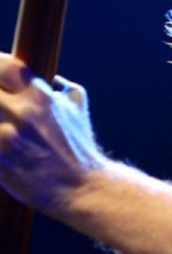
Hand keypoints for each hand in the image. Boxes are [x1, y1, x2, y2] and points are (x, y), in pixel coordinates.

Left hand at [0, 53, 106, 210]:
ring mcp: (8, 137)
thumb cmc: (79, 147)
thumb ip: (64, 88)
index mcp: (41, 96)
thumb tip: (54, 80)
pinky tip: (0, 144)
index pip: (4, 66)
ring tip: (2, 128)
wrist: (81, 186)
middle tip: (0, 110)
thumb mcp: (78, 108)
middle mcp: (23, 113)